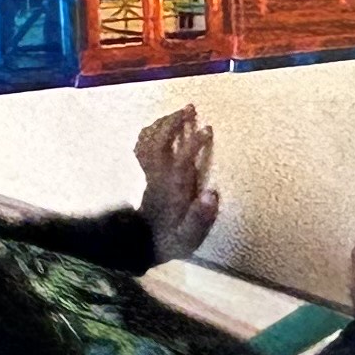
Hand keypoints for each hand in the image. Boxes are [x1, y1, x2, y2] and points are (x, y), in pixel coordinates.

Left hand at [135, 104, 221, 261]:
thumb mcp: (189, 235)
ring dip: (162, 124)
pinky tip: (158, 128)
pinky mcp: (147, 175)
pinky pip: (142, 148)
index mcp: (174, 187)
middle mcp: (160, 176)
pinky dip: (149, 134)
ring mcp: (151, 174)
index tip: (207, 128)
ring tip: (177, 113)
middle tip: (190, 108)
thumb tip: (212, 194)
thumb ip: (200, 216)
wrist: (144, 246)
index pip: (183, 157)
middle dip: (174, 122)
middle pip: (161, 142)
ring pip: (149, 141)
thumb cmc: (172, 239)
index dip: (194, 141)